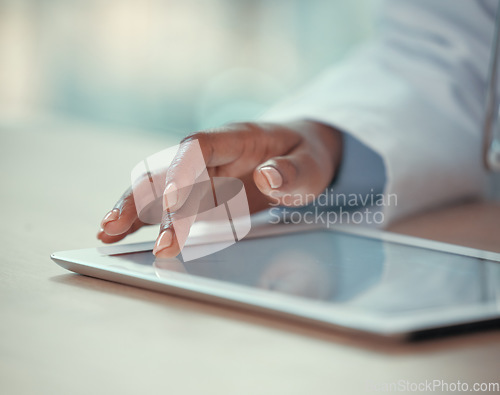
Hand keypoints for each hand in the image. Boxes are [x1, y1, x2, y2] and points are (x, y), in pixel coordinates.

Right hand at [97, 120, 341, 256]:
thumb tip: (267, 177)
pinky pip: (166, 204)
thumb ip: (293, 172)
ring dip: (132, 209)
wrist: (301, 153)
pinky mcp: (200, 193)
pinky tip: (121, 234)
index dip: (179, 172)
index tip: (170, 203)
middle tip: (123, 229)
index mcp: (237, 138)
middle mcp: (211, 154)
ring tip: (106, 233)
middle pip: (167, 169)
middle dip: (144, 199)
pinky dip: (144, 219)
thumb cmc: (306, 156)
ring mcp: (202, 174)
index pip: (199, 148)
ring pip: (158, 187)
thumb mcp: (313, 165)